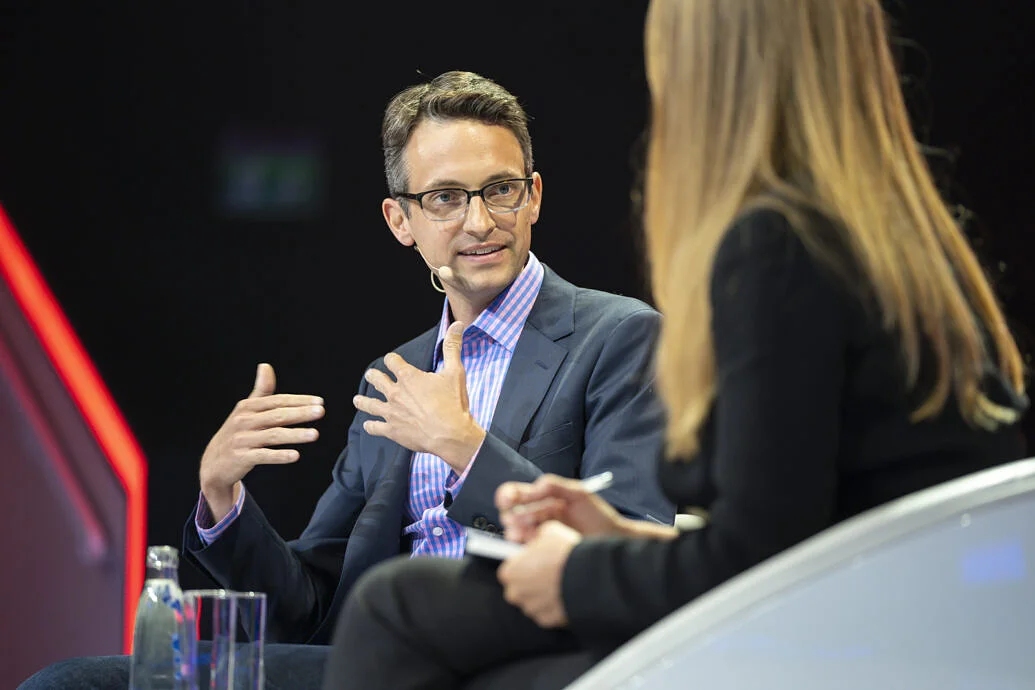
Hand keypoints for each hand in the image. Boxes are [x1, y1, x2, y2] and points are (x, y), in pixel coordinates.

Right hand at [199, 363, 324, 520]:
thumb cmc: (236, 433)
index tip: (319, 401)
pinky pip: (263, 456)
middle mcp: (244, 421)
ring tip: (315, 434)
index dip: (299, 400)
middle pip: (277, 416)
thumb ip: (260, 390)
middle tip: (321, 412)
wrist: (214, 462)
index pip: (277, 401)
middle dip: (301, 413)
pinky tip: (295, 455)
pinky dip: (279, 456)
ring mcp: (242, 440)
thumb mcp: (246, 410)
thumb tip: (266, 366)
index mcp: (247, 407)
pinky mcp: (241, 458)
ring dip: (295, 434)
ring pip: (273, 435)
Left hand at [354, 321, 484, 471]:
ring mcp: (391, 412)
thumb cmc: (453, 403)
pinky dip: (370, 426)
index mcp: (408, 377)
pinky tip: (368, 425)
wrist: (450, 434)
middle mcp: (395, 393)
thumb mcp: (455, 371)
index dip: (392, 359)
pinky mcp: (392, 430)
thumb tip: (457, 325)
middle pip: (376, 380)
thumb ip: (453, 347)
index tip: (392, 361)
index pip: (392, 361)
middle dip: (373, 376)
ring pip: (369, 404)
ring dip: (363, 401)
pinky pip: (374, 427)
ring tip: (357, 400)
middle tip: (371, 376)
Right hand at [496, 474, 624, 543]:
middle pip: (511, 514)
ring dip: (517, 531)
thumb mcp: (578, 493)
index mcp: (542, 498)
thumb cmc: (596, 514)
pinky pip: (528, 547)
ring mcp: (540, 532)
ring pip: (517, 531)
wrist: (610, 537)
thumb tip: (534, 486)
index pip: (515, 494)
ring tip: (525, 532)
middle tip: (515, 520)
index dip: (507, 496)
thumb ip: (555, 485)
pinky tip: (536, 541)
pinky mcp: (544, 549)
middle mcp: (537, 515)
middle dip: (511, 516)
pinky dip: (528, 544)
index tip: (509, 500)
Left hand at [497, 521, 580, 627]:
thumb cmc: (565, 554)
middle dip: (530, 583)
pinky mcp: (547, 621)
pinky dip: (553, 606)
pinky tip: (565, 593)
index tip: (534, 562)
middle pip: (519, 589)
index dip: (523, 565)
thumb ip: (537, 537)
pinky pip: (547, 613)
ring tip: (559, 583)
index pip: (509, 570)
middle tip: (547, 572)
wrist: (588, 576)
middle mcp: (516, 593)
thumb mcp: (549, 531)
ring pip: (533, 602)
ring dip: (542, 595)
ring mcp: (531, 608)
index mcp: (510, 571)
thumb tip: (539, 537)